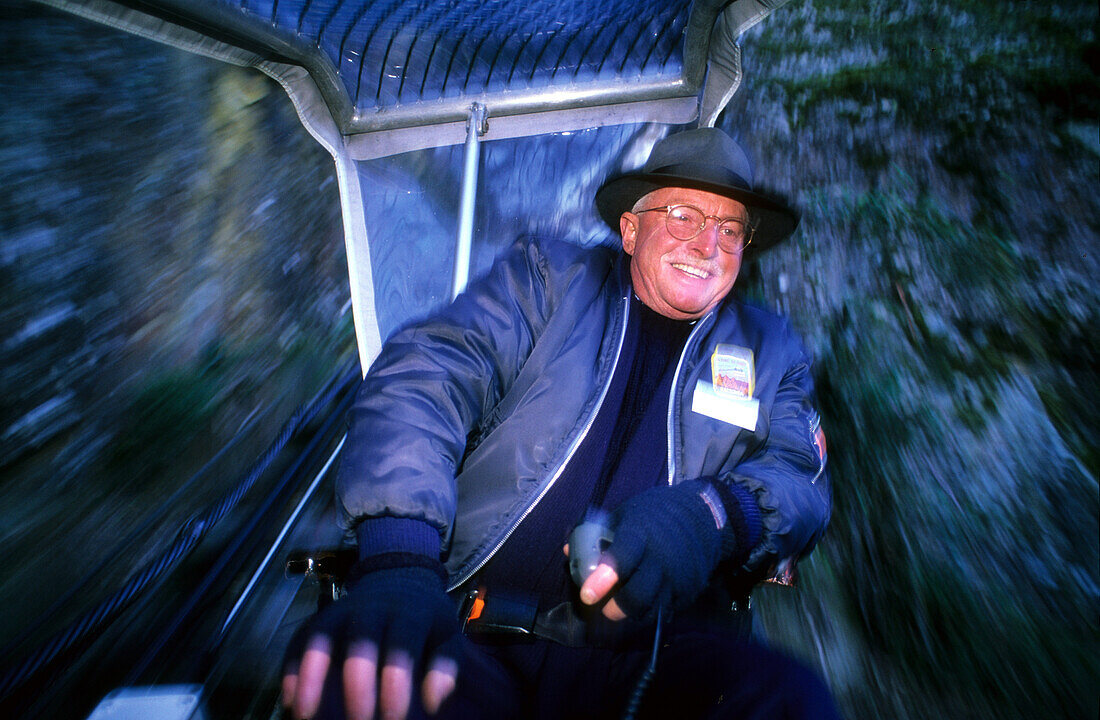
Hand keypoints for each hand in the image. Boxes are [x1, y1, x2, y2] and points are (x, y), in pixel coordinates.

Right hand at [282, 562, 460, 719]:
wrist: (400, 578)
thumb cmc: (424, 618)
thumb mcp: (445, 634)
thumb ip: (444, 665)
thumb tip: (434, 701)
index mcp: (409, 612)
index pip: (402, 644)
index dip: (396, 682)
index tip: (394, 717)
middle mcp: (373, 608)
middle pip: (361, 640)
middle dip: (357, 684)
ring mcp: (341, 610)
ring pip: (321, 636)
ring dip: (311, 675)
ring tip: (306, 715)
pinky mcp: (320, 618)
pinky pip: (300, 639)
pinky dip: (291, 668)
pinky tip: (291, 700)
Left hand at [576, 480, 735, 621]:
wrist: (704, 516)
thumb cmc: (656, 513)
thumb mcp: (625, 513)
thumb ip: (596, 534)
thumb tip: (567, 551)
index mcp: (641, 533)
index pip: (623, 557)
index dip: (604, 577)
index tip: (587, 595)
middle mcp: (661, 558)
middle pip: (638, 594)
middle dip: (616, 608)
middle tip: (603, 609)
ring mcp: (677, 577)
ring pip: (651, 609)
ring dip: (631, 615)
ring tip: (618, 611)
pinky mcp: (688, 591)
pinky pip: (666, 610)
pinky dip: (649, 613)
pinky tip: (640, 608)